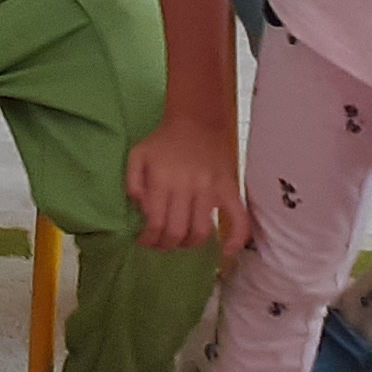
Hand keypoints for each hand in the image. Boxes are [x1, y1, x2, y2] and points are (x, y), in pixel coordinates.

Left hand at [125, 113, 244, 256]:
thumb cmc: (164, 141)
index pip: (155, 223)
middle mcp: (187, 187)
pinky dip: (235, 239)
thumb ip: (132, 183)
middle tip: (160, 243)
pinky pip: (239, 218)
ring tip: (181, 242)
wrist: (197, 120)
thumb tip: (141, 210)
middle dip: (165, 244)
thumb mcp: (137, 155)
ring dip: (189, 244)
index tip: (144, 240)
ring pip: (201, 231)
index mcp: (162, 179)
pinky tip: (226, 251)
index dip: (148, 239)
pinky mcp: (230, 189)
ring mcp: (211, 189)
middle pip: (177, 232)